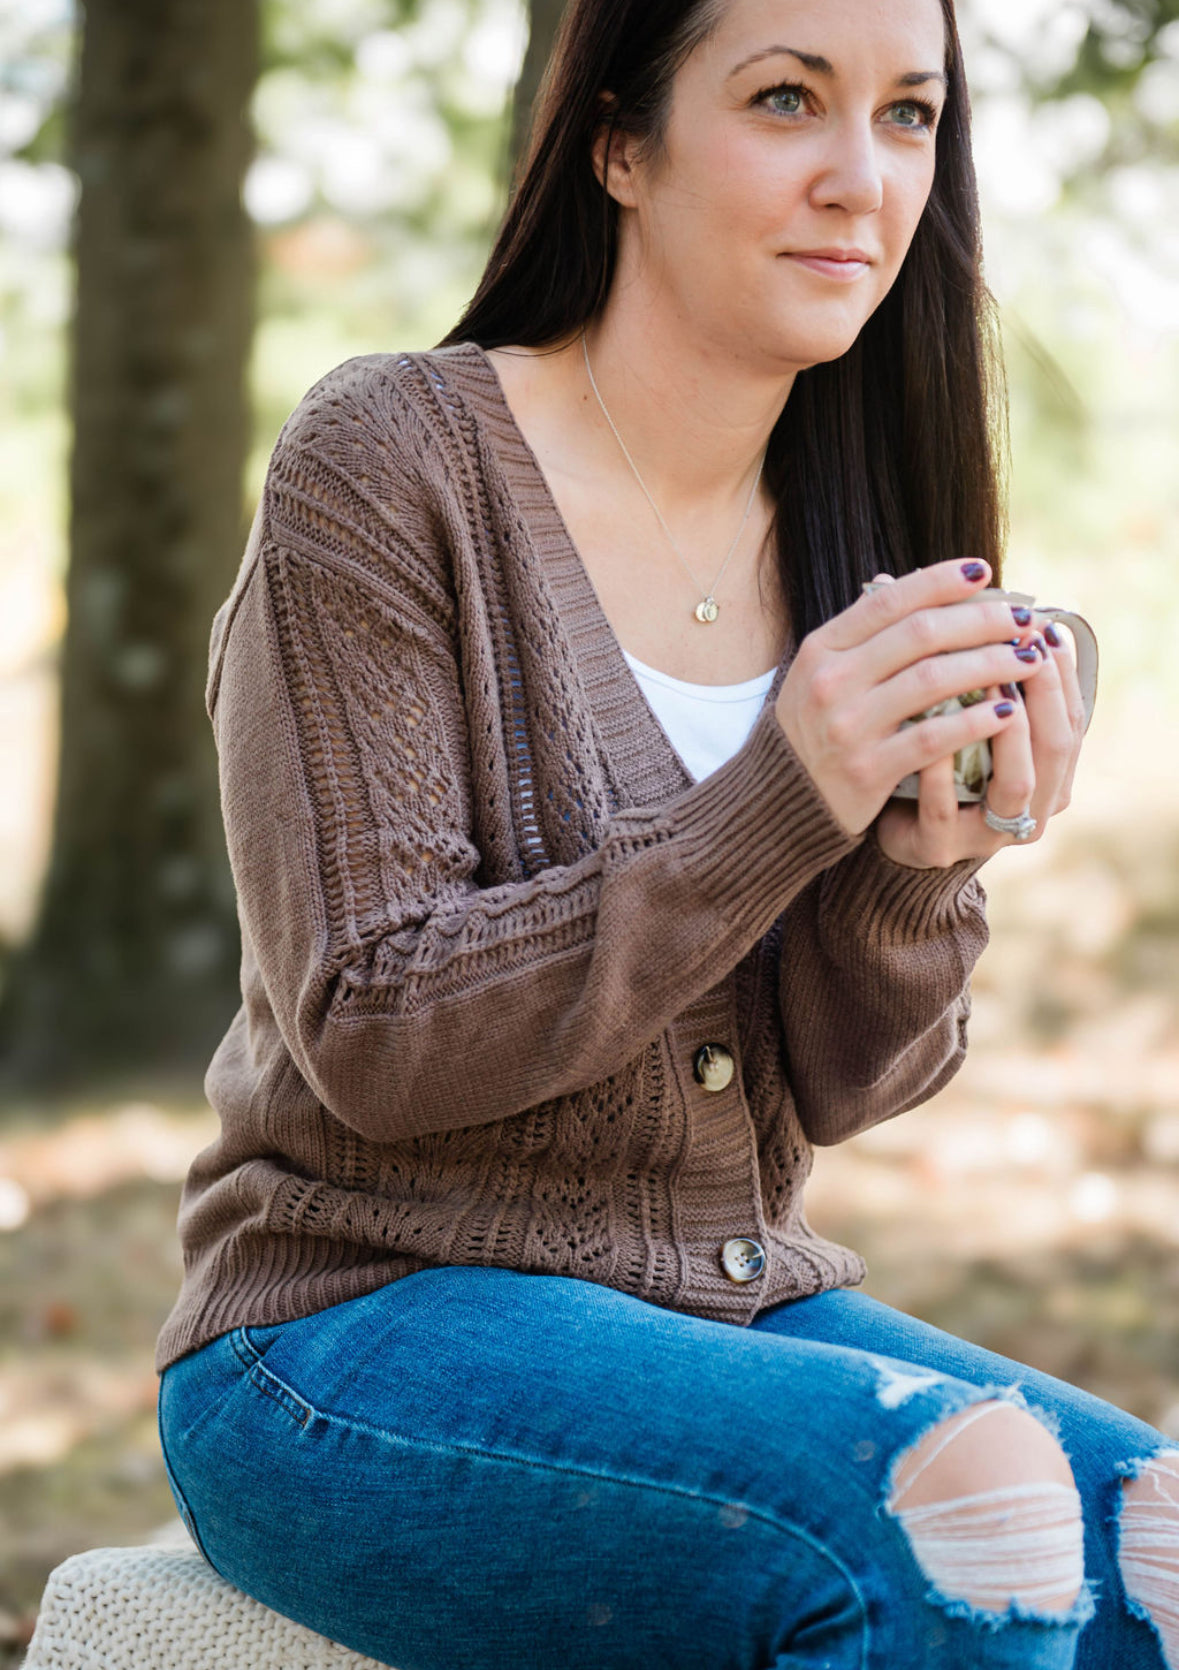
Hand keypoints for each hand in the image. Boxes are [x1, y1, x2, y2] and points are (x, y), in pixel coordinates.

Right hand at [773, 559, 1063, 861]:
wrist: (782, 801)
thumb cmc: (815, 729)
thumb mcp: (820, 673)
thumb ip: (860, 633)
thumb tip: (900, 582)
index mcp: (822, 648)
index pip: (889, 601)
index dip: (939, 581)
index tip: (983, 572)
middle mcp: (832, 681)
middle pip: (921, 634)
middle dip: (982, 621)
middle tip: (1023, 619)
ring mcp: (849, 726)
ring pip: (934, 681)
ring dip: (992, 665)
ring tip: (1028, 660)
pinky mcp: (868, 770)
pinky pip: (934, 738)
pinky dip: (976, 721)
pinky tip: (1007, 712)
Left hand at [874, 596, 1086, 868]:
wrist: (866, 819)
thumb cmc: (917, 753)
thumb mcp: (949, 709)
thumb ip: (971, 669)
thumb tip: (971, 585)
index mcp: (1038, 768)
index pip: (1071, 717)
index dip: (1063, 674)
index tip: (1046, 627)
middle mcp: (1024, 803)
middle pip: (1057, 746)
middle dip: (1045, 693)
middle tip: (1024, 646)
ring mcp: (985, 831)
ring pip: (1016, 782)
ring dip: (1006, 731)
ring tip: (988, 685)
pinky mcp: (938, 847)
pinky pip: (945, 811)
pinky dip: (940, 774)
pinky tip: (926, 742)